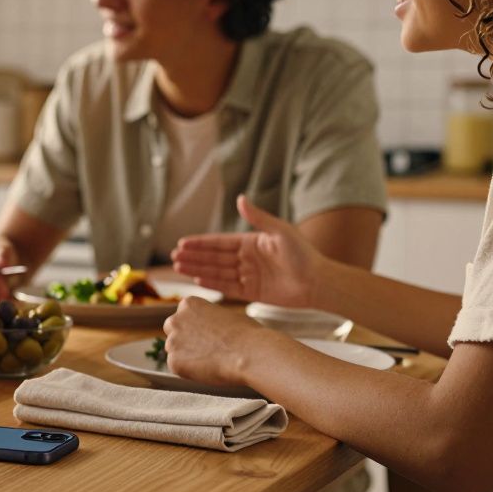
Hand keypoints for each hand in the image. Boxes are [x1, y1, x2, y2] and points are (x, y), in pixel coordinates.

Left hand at [163, 296, 266, 386]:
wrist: (249, 353)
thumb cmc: (246, 334)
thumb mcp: (226, 315)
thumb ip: (209, 320)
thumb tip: (209, 329)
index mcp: (189, 304)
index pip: (183, 316)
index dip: (195, 327)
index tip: (206, 336)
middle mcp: (176, 320)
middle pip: (172, 330)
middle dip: (184, 339)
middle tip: (204, 349)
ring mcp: (173, 341)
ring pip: (174, 350)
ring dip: (186, 355)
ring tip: (211, 360)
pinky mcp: (174, 361)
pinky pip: (178, 367)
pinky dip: (189, 371)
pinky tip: (208, 369)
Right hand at [170, 195, 324, 307]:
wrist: (318, 282)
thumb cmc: (303, 254)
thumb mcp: (280, 231)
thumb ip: (258, 217)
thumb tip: (239, 198)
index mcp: (251, 243)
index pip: (220, 243)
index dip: (201, 243)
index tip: (183, 242)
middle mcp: (247, 259)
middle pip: (214, 257)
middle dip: (194, 257)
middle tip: (174, 255)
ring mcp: (248, 276)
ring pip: (217, 272)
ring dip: (198, 269)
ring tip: (178, 267)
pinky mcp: (252, 293)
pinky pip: (227, 287)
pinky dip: (213, 284)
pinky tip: (197, 280)